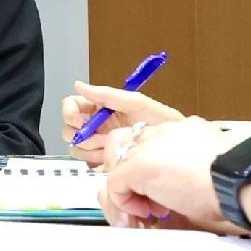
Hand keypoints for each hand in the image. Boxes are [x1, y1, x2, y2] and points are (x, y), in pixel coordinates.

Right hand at [62, 84, 188, 166]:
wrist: (180, 148)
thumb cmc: (164, 123)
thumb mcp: (138, 104)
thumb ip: (108, 94)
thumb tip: (80, 85)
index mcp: (103, 108)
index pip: (73, 106)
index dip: (70, 113)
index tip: (78, 121)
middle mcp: (99, 126)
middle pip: (70, 129)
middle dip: (81, 135)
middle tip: (98, 139)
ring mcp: (101, 145)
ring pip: (77, 147)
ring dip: (90, 149)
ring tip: (112, 149)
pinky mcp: (107, 162)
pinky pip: (89, 164)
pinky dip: (98, 163)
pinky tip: (113, 161)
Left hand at [97, 122, 241, 235]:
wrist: (243, 180)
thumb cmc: (238, 181)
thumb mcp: (211, 168)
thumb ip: (192, 168)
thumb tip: (184, 187)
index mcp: (182, 130)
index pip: (149, 139)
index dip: (147, 164)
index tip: (161, 189)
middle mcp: (162, 131)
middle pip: (124, 143)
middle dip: (127, 170)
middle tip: (147, 199)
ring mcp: (147, 146)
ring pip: (115, 161)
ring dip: (125, 186)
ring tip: (146, 209)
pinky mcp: (138, 165)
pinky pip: (114, 184)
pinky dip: (124, 202)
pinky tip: (147, 213)